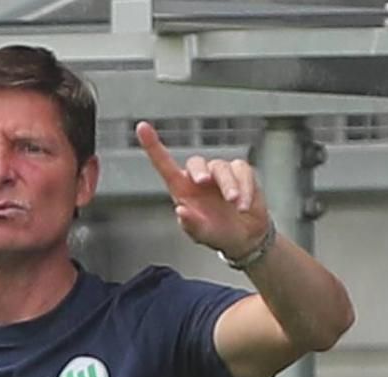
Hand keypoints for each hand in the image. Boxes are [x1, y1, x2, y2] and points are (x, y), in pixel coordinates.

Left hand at [135, 121, 270, 258]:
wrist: (245, 237)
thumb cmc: (217, 233)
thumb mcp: (202, 235)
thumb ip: (191, 225)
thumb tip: (180, 211)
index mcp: (183, 189)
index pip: (165, 165)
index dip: (153, 146)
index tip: (142, 127)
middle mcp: (199, 178)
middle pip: (196, 162)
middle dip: (200, 170)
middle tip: (204, 182)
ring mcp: (220, 173)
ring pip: (221, 167)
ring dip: (229, 186)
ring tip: (235, 204)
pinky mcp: (241, 172)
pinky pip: (242, 171)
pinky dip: (246, 188)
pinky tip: (244, 205)